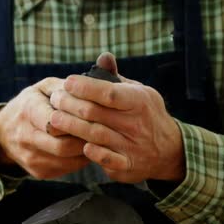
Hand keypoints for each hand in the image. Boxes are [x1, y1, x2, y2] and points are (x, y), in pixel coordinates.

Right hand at [0, 78, 89, 178]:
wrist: (2, 132)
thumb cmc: (30, 104)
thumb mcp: (43, 88)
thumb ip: (66, 86)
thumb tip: (92, 87)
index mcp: (29, 110)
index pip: (57, 121)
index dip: (79, 119)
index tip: (96, 115)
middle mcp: (27, 137)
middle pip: (64, 145)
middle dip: (86, 139)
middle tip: (103, 131)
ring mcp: (32, 158)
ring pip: (68, 160)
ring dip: (87, 151)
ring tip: (98, 140)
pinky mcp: (39, 172)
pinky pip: (67, 169)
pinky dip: (81, 159)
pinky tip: (86, 148)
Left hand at [49, 53, 184, 182]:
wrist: (169, 150)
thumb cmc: (146, 114)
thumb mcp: (140, 92)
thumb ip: (117, 78)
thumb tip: (103, 57)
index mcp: (139, 101)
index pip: (109, 93)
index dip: (85, 87)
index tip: (68, 82)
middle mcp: (136, 124)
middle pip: (95, 113)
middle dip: (70, 105)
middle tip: (54, 99)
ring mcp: (131, 146)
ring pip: (95, 135)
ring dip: (71, 127)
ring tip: (54, 119)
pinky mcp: (126, 166)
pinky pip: (107, 160)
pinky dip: (92, 153)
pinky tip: (79, 145)